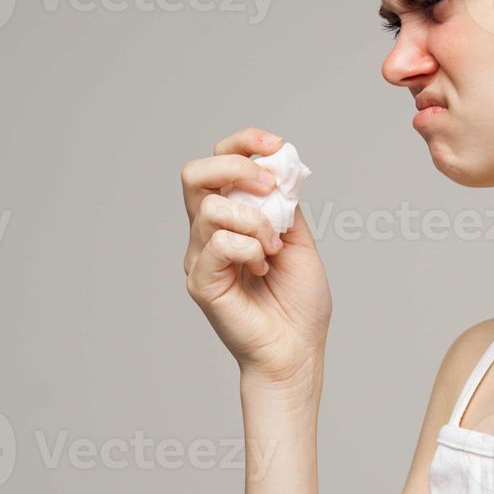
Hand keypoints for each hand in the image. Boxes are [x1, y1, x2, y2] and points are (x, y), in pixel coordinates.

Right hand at [182, 127, 331, 388]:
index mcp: (231, 219)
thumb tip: (278, 166)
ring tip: (273, 249)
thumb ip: (284, 204)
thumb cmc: (299, 303)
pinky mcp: (201, 280)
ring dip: (255, 221)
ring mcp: (201, 256)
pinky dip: (249, 248)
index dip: (242, 144)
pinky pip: (219, 242)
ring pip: (211, 207)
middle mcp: (208, 233)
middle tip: (269, 189)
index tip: (275, 147)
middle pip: (195, 174)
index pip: (218, 163)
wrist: (297, 349)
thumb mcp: (299, 239)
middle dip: (235, 168)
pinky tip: (261, 268)